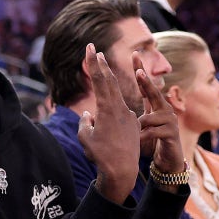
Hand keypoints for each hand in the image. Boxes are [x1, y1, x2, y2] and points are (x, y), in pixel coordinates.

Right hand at [78, 43, 139, 203]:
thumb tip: (89, 116)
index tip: (90, 48)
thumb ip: (85, 122)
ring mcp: (128, 116)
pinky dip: (113, 105)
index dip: (93, 63)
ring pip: (116, 94)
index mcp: (107, 109)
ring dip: (109, 81)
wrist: (122, 170)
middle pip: (110, 81)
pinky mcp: (133, 124)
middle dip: (101, 65)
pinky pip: (121, 111)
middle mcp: (119, 109)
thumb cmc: (100, 155)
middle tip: (96, 50)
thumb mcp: (85, 137)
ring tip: (103, 68)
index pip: (99, 80)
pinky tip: (108, 113)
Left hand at [133, 52, 184, 181]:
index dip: (140, 70)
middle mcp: (164, 109)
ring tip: (138, 136)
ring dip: (140, 127)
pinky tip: (140, 142)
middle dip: (146, 82)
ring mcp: (170, 120)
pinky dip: (143, 137)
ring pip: (149, 117)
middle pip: (154, 92)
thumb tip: (116, 105)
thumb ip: (131, 114)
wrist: (168, 159)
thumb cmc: (152, 139)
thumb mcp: (140, 125)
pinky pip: (152, 132)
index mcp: (154, 105)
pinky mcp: (172, 133)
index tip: (134, 54)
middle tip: (138, 72)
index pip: (145, 85)